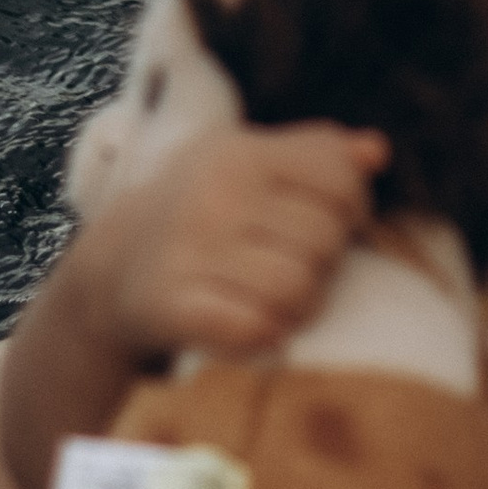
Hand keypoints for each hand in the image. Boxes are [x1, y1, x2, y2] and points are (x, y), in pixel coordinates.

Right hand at [73, 122, 386, 366]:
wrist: (110, 267)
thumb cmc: (203, 208)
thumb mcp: (249, 161)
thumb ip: (316, 152)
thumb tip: (377, 152)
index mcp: (242, 154)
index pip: (339, 177)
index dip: (354, 207)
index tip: (335, 224)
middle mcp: (216, 196)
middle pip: (324, 239)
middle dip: (326, 262)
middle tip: (303, 268)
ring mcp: (191, 251)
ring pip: (298, 288)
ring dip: (302, 306)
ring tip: (285, 301)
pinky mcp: (173, 305)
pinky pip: (255, 329)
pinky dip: (268, 337)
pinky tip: (259, 329)